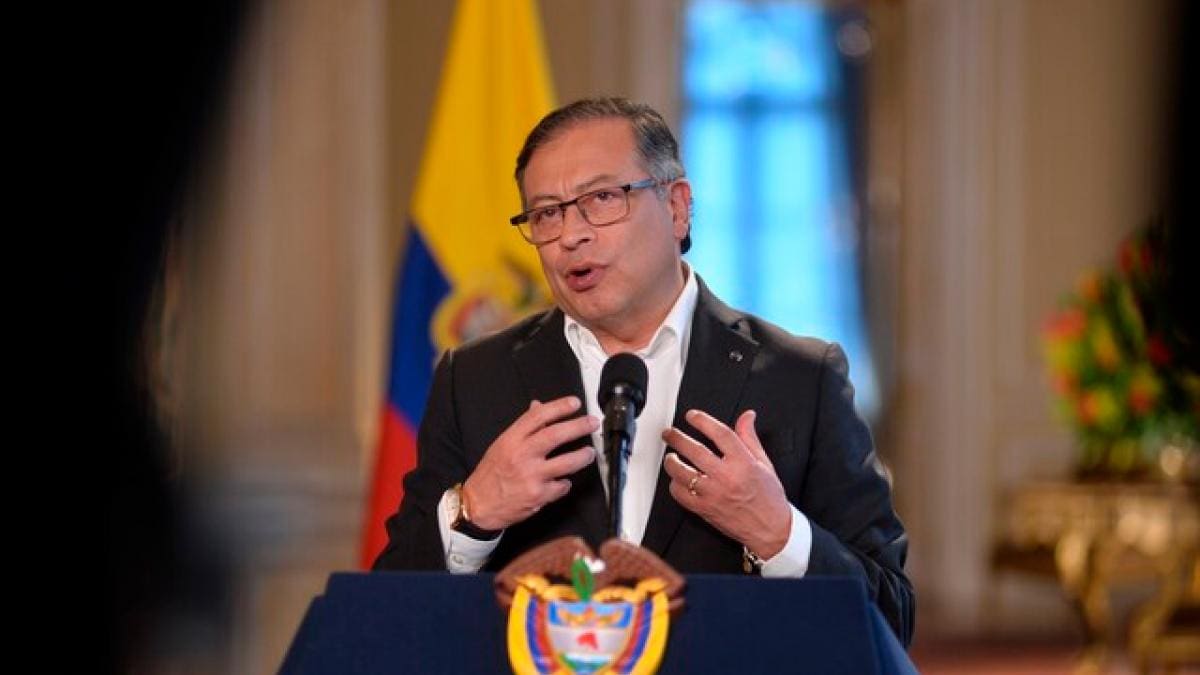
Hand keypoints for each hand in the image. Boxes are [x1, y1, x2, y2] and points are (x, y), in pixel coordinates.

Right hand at [463, 396, 598, 530]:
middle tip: (592, 423)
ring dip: (583, 456)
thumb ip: (523, 428)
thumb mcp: (502, 445)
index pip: (538, 416)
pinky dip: (566, 483)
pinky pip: (562, 486)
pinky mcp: (538, 496)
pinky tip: (563, 481)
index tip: (574, 403)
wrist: (478, 505)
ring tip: (589, 452)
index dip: (559, 407)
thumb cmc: (490, 474)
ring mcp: (531, 476)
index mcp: (511, 440)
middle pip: (555, 435)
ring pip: (566, 462)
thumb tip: (538, 407)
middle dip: (578, 426)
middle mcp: (521, 455)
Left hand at [662, 409, 791, 558]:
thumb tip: (747, 416)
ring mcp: (714, 495)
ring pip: (683, 473)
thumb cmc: (769, 497)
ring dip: (671, 462)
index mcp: (744, 463)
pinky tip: (677, 479)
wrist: (771, 530)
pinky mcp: (705, 510)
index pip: (720, 434)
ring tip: (670, 456)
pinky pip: (682, 495)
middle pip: (695, 451)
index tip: (692, 416)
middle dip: (677, 438)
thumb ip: (750, 438)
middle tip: (669, 433)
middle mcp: (727, 477)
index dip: (703, 421)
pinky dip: (675, 485)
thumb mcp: (764, 463)